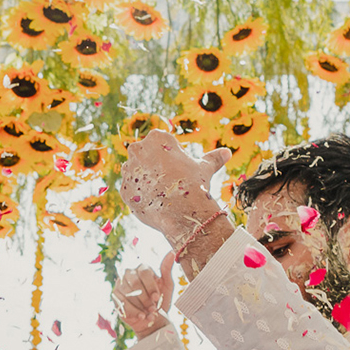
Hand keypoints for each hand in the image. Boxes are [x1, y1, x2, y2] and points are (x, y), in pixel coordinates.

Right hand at [114, 254, 175, 338]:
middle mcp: (129, 273)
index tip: (157, 298)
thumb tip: (172, 252)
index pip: (145, 272)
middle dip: (145, 298)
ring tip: (149, 314)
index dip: (151, 286)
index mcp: (143, 268)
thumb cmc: (160, 300)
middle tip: (153, 308)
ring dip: (140, 306)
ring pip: (128, 294)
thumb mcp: (167, 286)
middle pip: (135, 282)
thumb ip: (167, 270)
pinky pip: (122, 303)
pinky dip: (133, 312)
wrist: (152, 318)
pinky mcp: (115, 296)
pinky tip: (141, 317)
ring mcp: (120, 284)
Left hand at [118, 131, 232, 247]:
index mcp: (157, 137)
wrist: (183, 212)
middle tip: (170, 183)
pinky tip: (154, 203)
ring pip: (135, 173)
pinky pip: (131, 191)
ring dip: (145, 181)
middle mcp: (138, 149)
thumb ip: (213, 158)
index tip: (179, 172)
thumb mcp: (204, 168)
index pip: (161, 145)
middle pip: (144, 156)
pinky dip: (140, 197)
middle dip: (154, 168)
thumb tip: (227, 152)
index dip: (172, 159)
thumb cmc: (195, 185)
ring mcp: (128, 169)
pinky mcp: (123, 189)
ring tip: (163, 194)